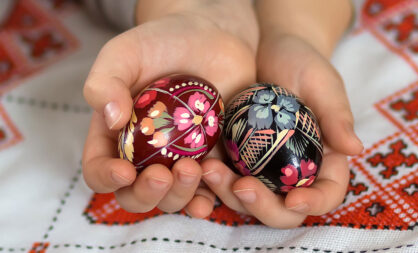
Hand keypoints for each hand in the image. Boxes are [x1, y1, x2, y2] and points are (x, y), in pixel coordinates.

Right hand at [82, 0, 257, 217]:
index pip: (99, 169)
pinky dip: (212, 195)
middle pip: (136, 194)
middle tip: (162, 176)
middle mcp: (146, 154)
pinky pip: (210, 188)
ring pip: (174, 197)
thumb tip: (110, 119)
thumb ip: (105, 82)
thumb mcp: (124, 53)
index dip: (106, 178)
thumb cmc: (161, 43)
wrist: (210, 36)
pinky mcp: (212, 156)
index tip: (123, 171)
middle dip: (147, 194)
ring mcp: (179, 158)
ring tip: (193, 170)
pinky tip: (215, 185)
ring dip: (180, 196)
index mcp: (116, 135)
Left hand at [201, 0, 362, 228]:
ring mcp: (262, 167)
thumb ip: (337, 116)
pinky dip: (212, 178)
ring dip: (229, 193)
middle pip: (283, 208)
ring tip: (210, 170)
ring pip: (249, 198)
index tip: (294, 198)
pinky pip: (225, 176)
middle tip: (242, 186)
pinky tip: (198, 166)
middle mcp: (293, 170)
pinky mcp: (236, 157)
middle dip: (263, 206)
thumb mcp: (324, 84)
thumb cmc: (304, 63)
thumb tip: (355, 149)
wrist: (269, 49)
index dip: (314, 203)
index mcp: (324, 160)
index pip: (327, 193)